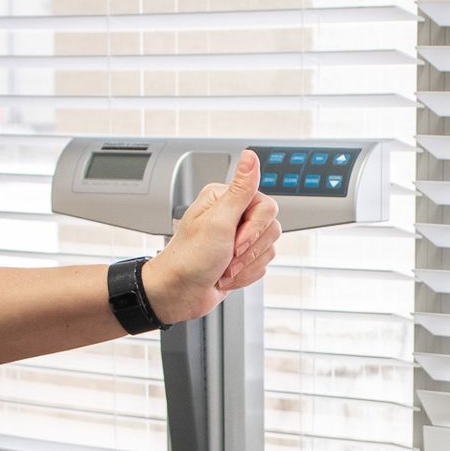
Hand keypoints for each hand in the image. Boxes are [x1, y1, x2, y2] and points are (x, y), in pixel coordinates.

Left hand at [142, 149, 281, 325]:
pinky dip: (246, 275)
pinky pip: (262, 265)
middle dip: (250, 250)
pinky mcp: (242, 258)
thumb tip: (251, 157)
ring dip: (246, 265)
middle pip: (270, 228)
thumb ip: (241, 189)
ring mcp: (238, 238)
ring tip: (224, 268)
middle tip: (227, 257)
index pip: (266, 206)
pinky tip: (227, 276)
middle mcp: (232, 215)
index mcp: (225, 199)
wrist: (178, 293)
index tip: (236, 240)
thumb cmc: (190, 258)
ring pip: (268, 249)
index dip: (255, 228)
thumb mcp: (218, 221)